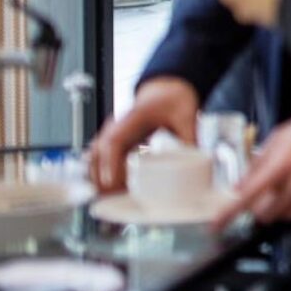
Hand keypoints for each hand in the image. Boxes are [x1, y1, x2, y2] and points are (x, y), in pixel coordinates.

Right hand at [89, 77, 199, 193]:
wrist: (167, 90)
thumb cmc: (174, 100)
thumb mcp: (187, 116)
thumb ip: (190, 137)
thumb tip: (195, 160)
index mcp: (133, 117)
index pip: (114, 142)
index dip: (110, 164)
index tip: (111, 183)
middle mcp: (118, 125)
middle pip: (98, 153)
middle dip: (100, 177)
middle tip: (109, 200)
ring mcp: (113, 132)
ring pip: (96, 157)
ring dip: (98, 177)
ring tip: (107, 199)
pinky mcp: (115, 141)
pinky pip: (101, 159)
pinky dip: (102, 174)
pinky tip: (109, 191)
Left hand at [212, 111, 290, 230]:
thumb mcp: (283, 134)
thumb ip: (260, 160)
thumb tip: (243, 182)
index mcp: (283, 163)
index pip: (247, 196)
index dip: (228, 214)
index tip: (216, 226)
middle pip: (264, 213)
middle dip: (258, 207)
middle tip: (265, 193)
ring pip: (283, 216)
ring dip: (279, 207)